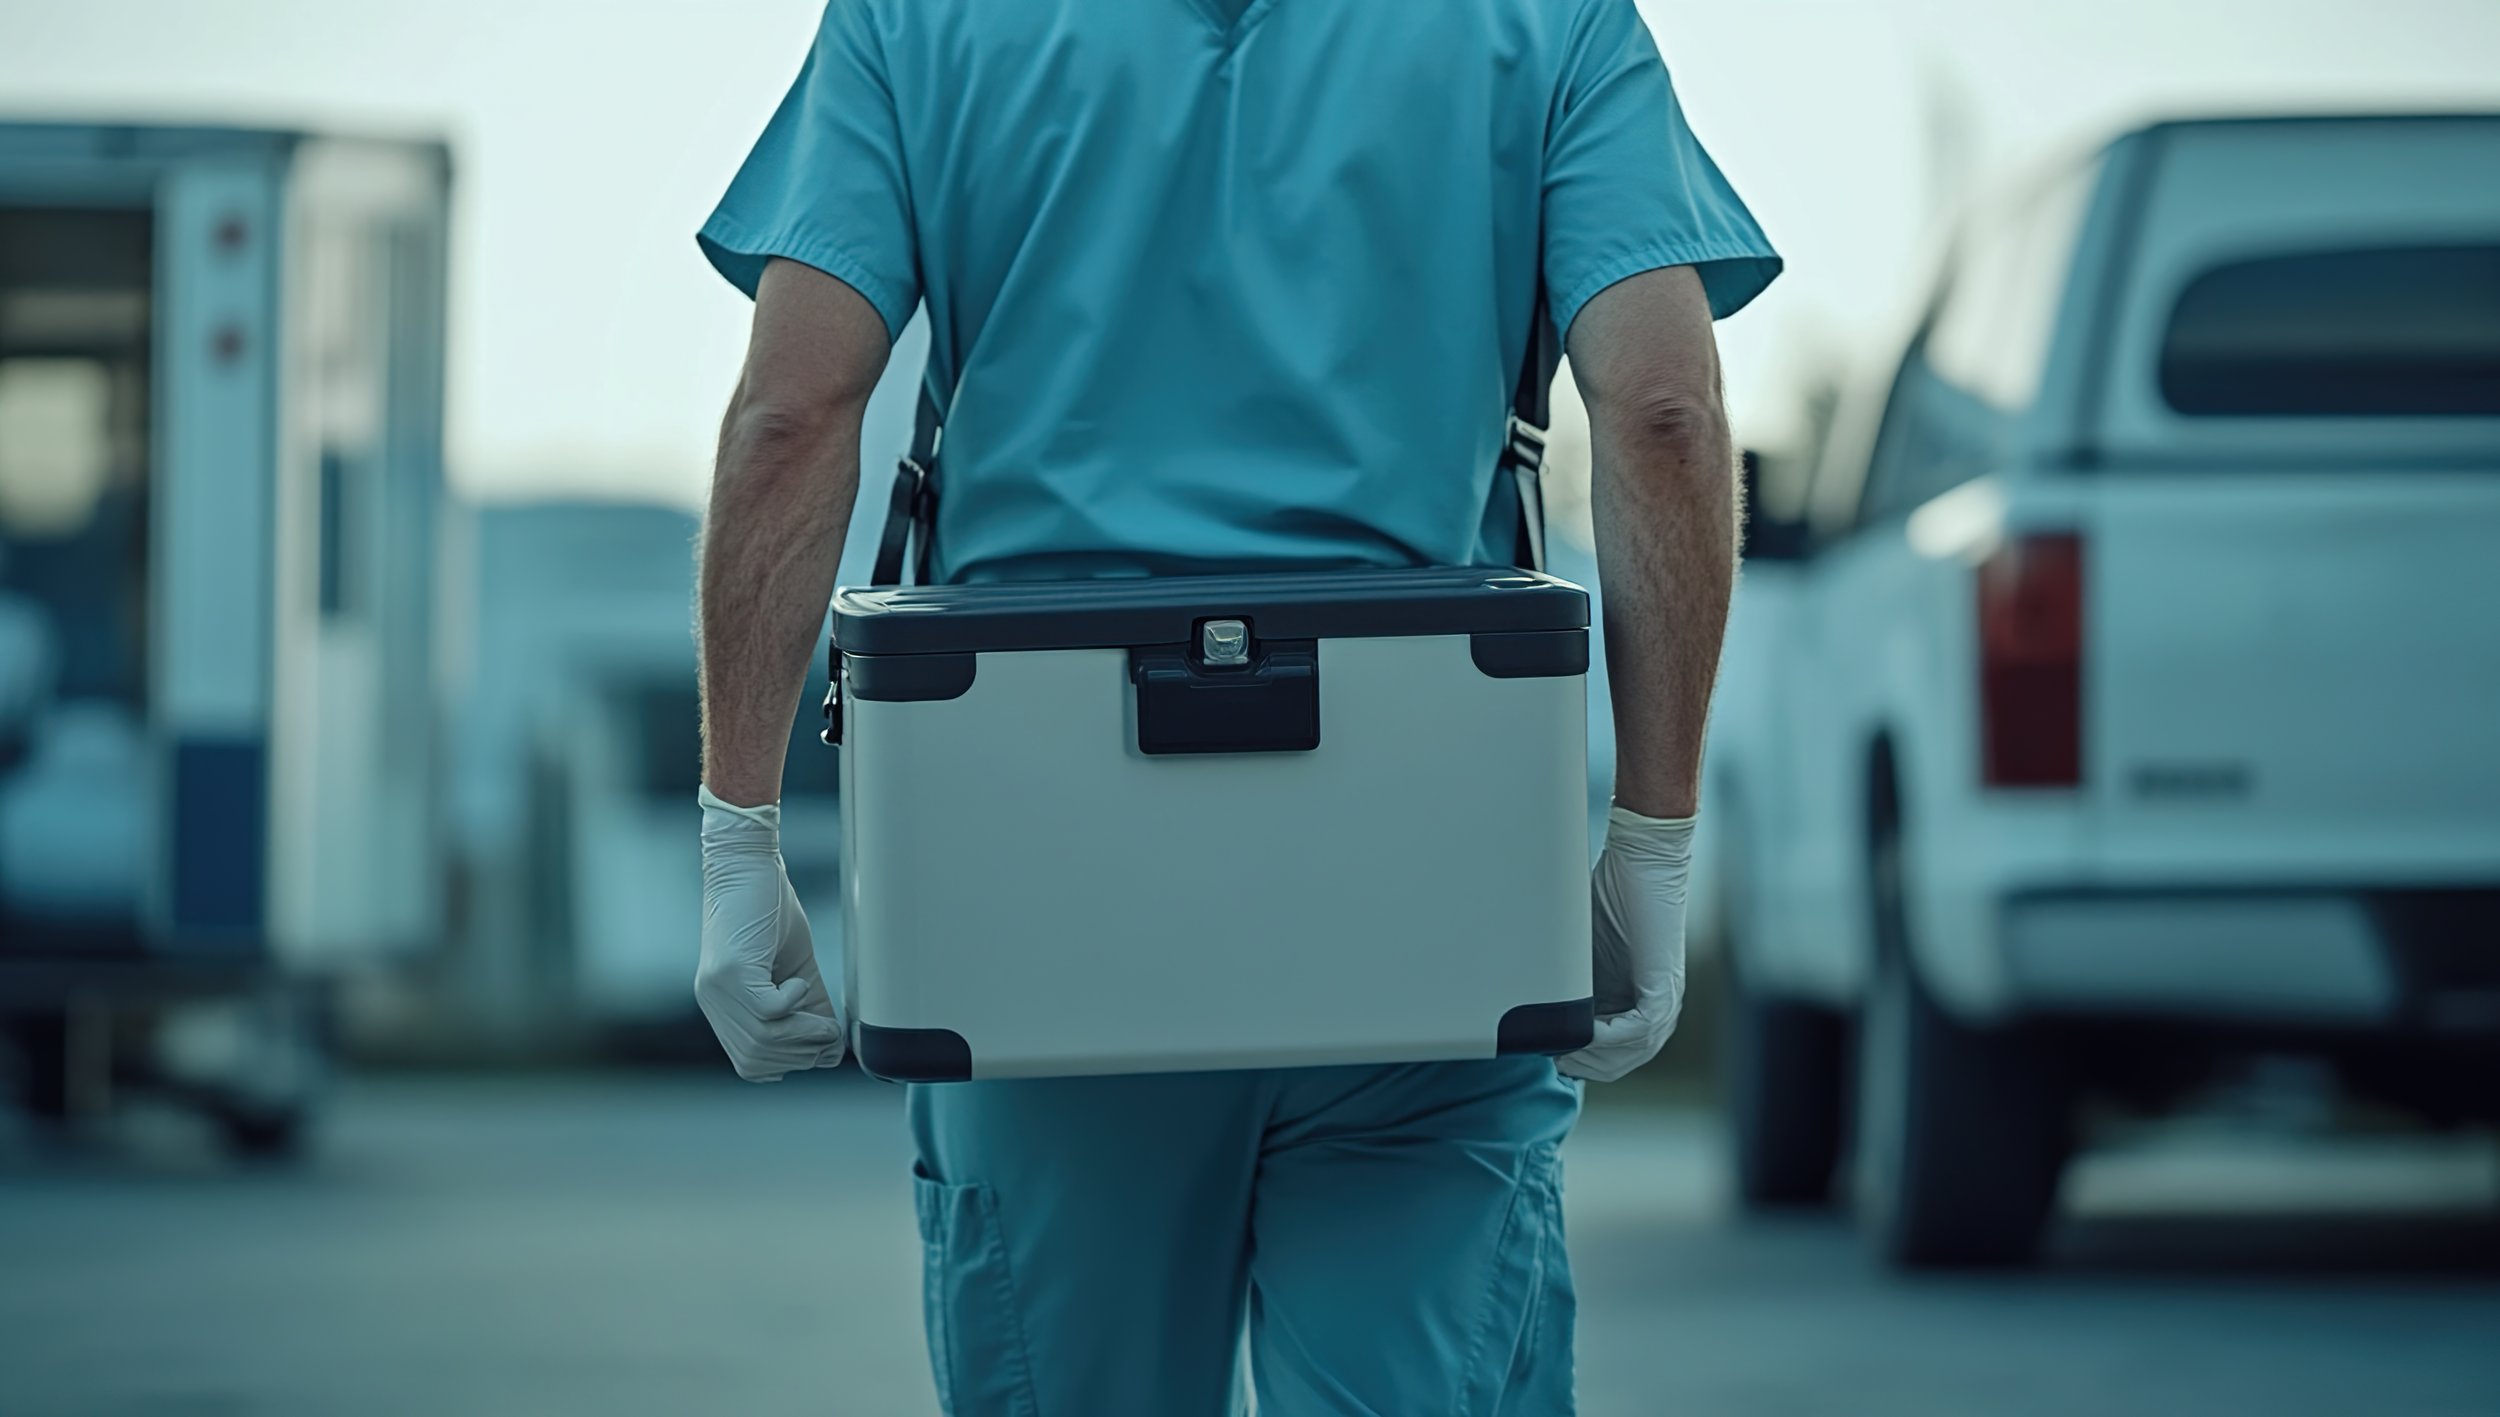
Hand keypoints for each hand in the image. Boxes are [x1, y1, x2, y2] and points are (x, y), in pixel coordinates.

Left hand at [696, 786, 846, 1080]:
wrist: (747, 863)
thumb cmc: (771, 909)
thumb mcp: (794, 969)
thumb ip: (807, 1007)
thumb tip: (832, 1048)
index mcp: (724, 1007)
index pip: (751, 1064)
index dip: (790, 1062)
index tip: (822, 1044)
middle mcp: (714, 1003)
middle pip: (757, 1059)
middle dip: (802, 1052)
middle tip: (830, 1031)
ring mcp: (718, 989)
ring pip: (763, 1040)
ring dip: (803, 1033)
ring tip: (823, 1015)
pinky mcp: (730, 970)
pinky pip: (768, 1011)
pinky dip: (793, 1003)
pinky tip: (799, 980)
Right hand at [1558, 804, 1693, 1082]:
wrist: (1640, 861)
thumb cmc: (1609, 894)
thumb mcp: (1577, 946)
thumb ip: (1563, 973)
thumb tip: (1521, 992)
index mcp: (1635, 1001)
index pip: (1612, 1052)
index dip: (1579, 1057)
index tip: (1547, 1049)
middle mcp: (1656, 1008)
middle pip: (1622, 1061)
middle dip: (1585, 1065)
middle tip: (1551, 1057)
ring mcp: (1665, 1000)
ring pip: (1631, 1053)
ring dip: (1594, 1056)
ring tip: (1561, 1049)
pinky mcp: (1665, 988)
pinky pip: (1637, 1030)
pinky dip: (1607, 1037)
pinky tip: (1581, 1032)